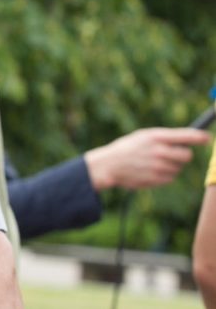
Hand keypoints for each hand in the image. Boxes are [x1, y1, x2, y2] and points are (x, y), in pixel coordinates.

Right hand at [84, 127, 210, 190]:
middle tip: (173, 155)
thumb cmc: (127, 148)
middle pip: (187, 156)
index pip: (186, 136)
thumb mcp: (143, 136)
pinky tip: (151, 171)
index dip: (200, 137)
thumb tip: (188, 140)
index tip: (207, 138)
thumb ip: (164, 138)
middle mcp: (160, 151)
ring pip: (179, 168)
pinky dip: (165, 175)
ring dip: (172, 166)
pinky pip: (171, 178)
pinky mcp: (157, 179)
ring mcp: (159, 166)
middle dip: (182, 156)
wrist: (109, 164)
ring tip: (154, 163)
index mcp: (156, 136)